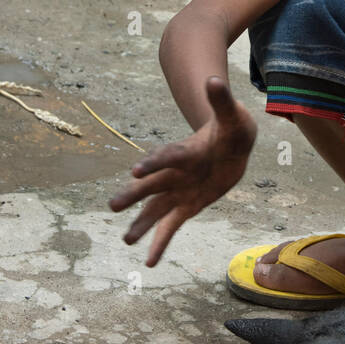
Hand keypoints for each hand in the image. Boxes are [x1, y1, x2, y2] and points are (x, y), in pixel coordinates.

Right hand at [109, 77, 256, 266]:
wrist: (231, 142)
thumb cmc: (231, 126)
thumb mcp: (232, 114)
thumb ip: (221, 101)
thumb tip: (215, 80)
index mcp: (185, 151)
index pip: (168, 157)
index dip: (154, 163)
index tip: (136, 171)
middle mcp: (175, 173)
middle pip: (152, 185)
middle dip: (134, 194)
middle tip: (112, 205)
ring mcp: (179, 191)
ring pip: (156, 210)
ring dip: (142, 224)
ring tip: (126, 240)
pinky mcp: (188, 206)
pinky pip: (172, 227)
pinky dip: (161, 244)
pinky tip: (149, 263)